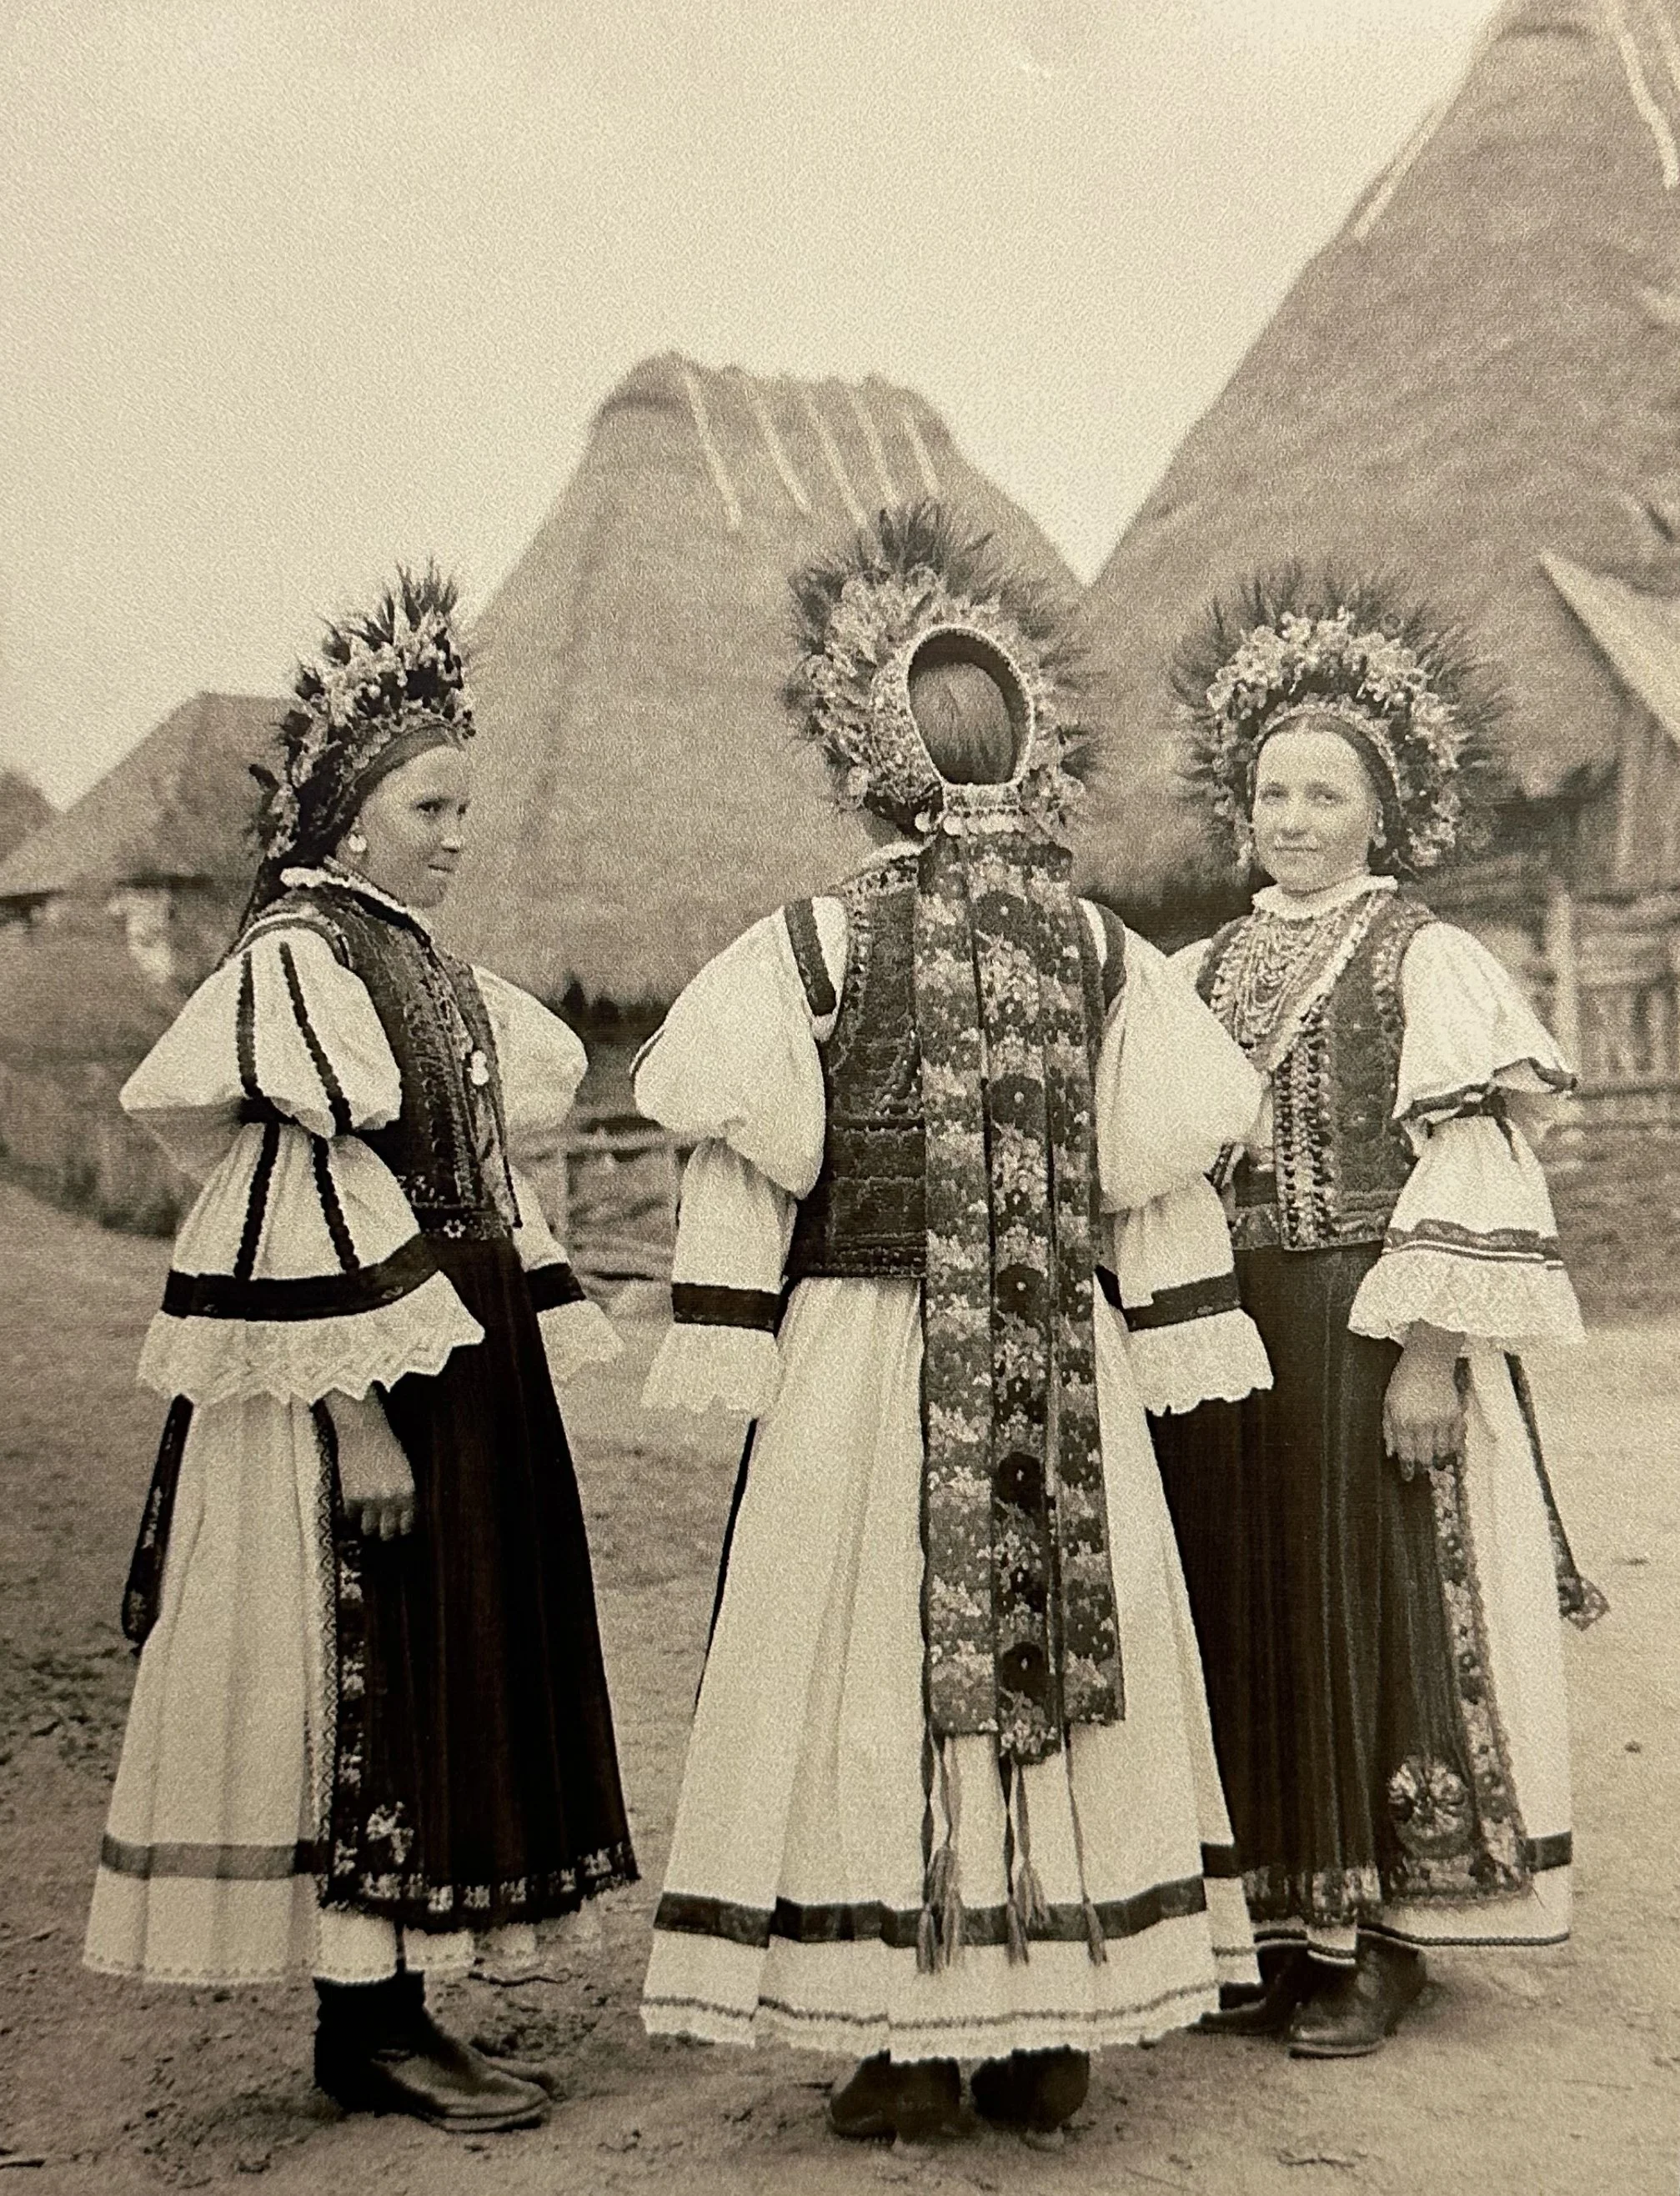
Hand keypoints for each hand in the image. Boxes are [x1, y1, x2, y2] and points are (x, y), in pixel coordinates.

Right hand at [326, 1389, 416, 1539]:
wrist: (364, 1431)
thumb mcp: (403, 1468)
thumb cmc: (386, 1445)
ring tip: (366, 1523)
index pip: (407, 1522)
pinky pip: (351, 1516)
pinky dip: (351, 1514)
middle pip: (388, 1531)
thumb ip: (403, 1491)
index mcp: (407, 1491)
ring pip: (368, 1528)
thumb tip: (401, 1511)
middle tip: (381, 1530)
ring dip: (367, 1527)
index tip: (397, 1530)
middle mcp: (391, 1498)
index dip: (401, 1528)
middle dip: (385, 1532)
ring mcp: (370, 1499)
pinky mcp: (351, 1496)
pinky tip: (353, 1509)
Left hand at [1382, 1325, 1464, 1478]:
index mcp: (1403, 1420)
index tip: (1407, 1476)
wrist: (1428, 1361)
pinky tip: (1447, 1451)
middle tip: (1421, 1471)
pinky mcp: (1455, 1415)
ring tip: (1434, 1462)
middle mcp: (1422, 1423)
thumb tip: (1391, 1453)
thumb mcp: (1388, 1403)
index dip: (1407, 1468)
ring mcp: (1441, 1420)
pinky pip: (1456, 1440)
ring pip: (1442, 1452)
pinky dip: (1452, 1448)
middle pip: (1425, 1457)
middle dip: (1422, 1468)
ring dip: (1438, 1460)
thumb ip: (1388, 1429)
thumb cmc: (1405, 1379)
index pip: (1406, 1453)